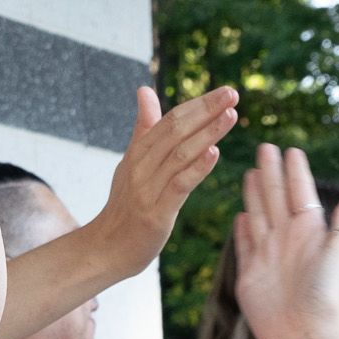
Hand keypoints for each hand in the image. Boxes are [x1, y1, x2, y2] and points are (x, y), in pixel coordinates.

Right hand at [92, 85, 241, 274]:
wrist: (105, 249)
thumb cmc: (124, 207)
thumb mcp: (131, 162)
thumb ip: (144, 128)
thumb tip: (144, 90)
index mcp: (139, 152)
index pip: (171, 119)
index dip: (199, 104)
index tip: (225, 91)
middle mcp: (141, 166)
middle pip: (176, 130)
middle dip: (207, 110)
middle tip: (233, 94)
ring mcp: (147, 189)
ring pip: (179, 154)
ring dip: (207, 133)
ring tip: (230, 116)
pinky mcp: (155, 213)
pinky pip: (178, 186)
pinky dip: (197, 168)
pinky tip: (214, 153)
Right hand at [229, 146, 338, 338]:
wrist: (307, 336)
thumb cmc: (329, 296)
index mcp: (311, 230)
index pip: (301, 192)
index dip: (295, 171)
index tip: (292, 149)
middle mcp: (288, 239)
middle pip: (275, 196)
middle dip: (270, 172)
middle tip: (265, 147)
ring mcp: (268, 255)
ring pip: (259, 215)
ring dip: (255, 194)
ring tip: (252, 172)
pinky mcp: (251, 274)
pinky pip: (245, 245)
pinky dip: (243, 230)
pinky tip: (241, 216)